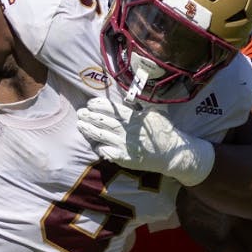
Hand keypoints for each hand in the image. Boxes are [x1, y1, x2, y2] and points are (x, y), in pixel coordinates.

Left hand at [76, 95, 215, 185]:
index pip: (111, 109)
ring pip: (101, 136)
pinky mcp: (123, 158)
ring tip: (79, 124)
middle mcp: (127, 131)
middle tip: (80, 112)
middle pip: (103, 122)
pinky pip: (106, 152)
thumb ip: (140, 105)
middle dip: (89, 116)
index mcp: (133, 118)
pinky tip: (94, 143)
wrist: (172, 153)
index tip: (90, 103)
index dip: (98, 105)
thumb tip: (129, 94)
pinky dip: (99, 147)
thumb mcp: (154, 112)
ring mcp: (124, 145)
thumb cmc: (163, 131)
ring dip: (88, 130)